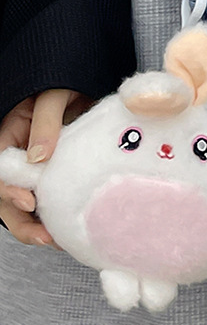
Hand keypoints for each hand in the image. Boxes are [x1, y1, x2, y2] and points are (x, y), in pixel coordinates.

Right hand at [0, 89, 90, 246]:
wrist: (81, 83)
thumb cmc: (62, 83)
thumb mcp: (52, 95)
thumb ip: (45, 123)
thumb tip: (39, 157)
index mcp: (8, 136)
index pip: (0, 170)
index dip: (9, 190)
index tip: (29, 202)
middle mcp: (17, 156)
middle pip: (7, 196)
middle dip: (22, 221)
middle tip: (45, 237)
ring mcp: (34, 167)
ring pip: (24, 205)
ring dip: (36, 226)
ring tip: (56, 241)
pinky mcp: (53, 174)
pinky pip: (47, 199)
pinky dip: (53, 216)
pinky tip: (66, 230)